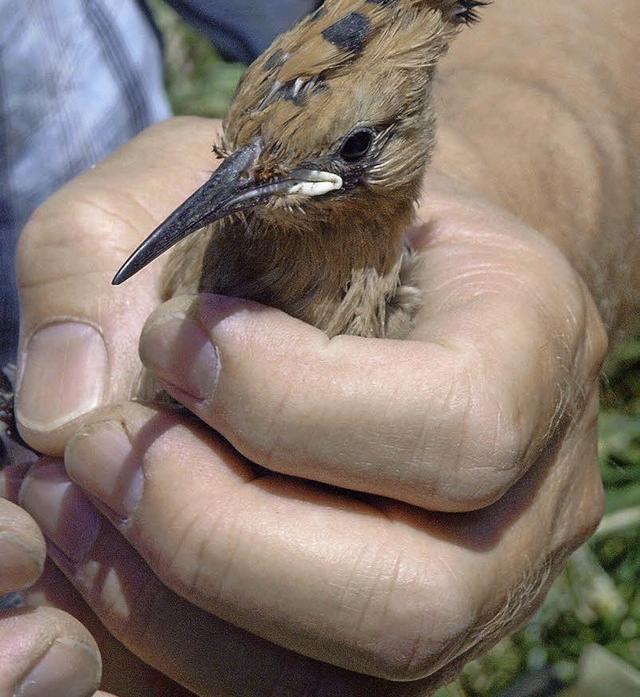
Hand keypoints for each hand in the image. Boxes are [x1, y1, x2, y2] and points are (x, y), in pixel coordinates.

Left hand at [14, 117, 605, 693]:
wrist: (386, 260)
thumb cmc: (312, 209)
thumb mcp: (216, 175)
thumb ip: (113, 244)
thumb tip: (62, 408)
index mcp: (534, 340)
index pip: (456, 425)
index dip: (287, 401)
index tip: (170, 337)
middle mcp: (536, 486)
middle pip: (411, 598)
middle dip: (217, 536)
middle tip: (100, 450)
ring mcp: (487, 580)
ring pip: (353, 677)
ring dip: (177, 605)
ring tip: (75, 502)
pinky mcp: (415, 630)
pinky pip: (302, 690)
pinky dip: (177, 642)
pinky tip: (103, 554)